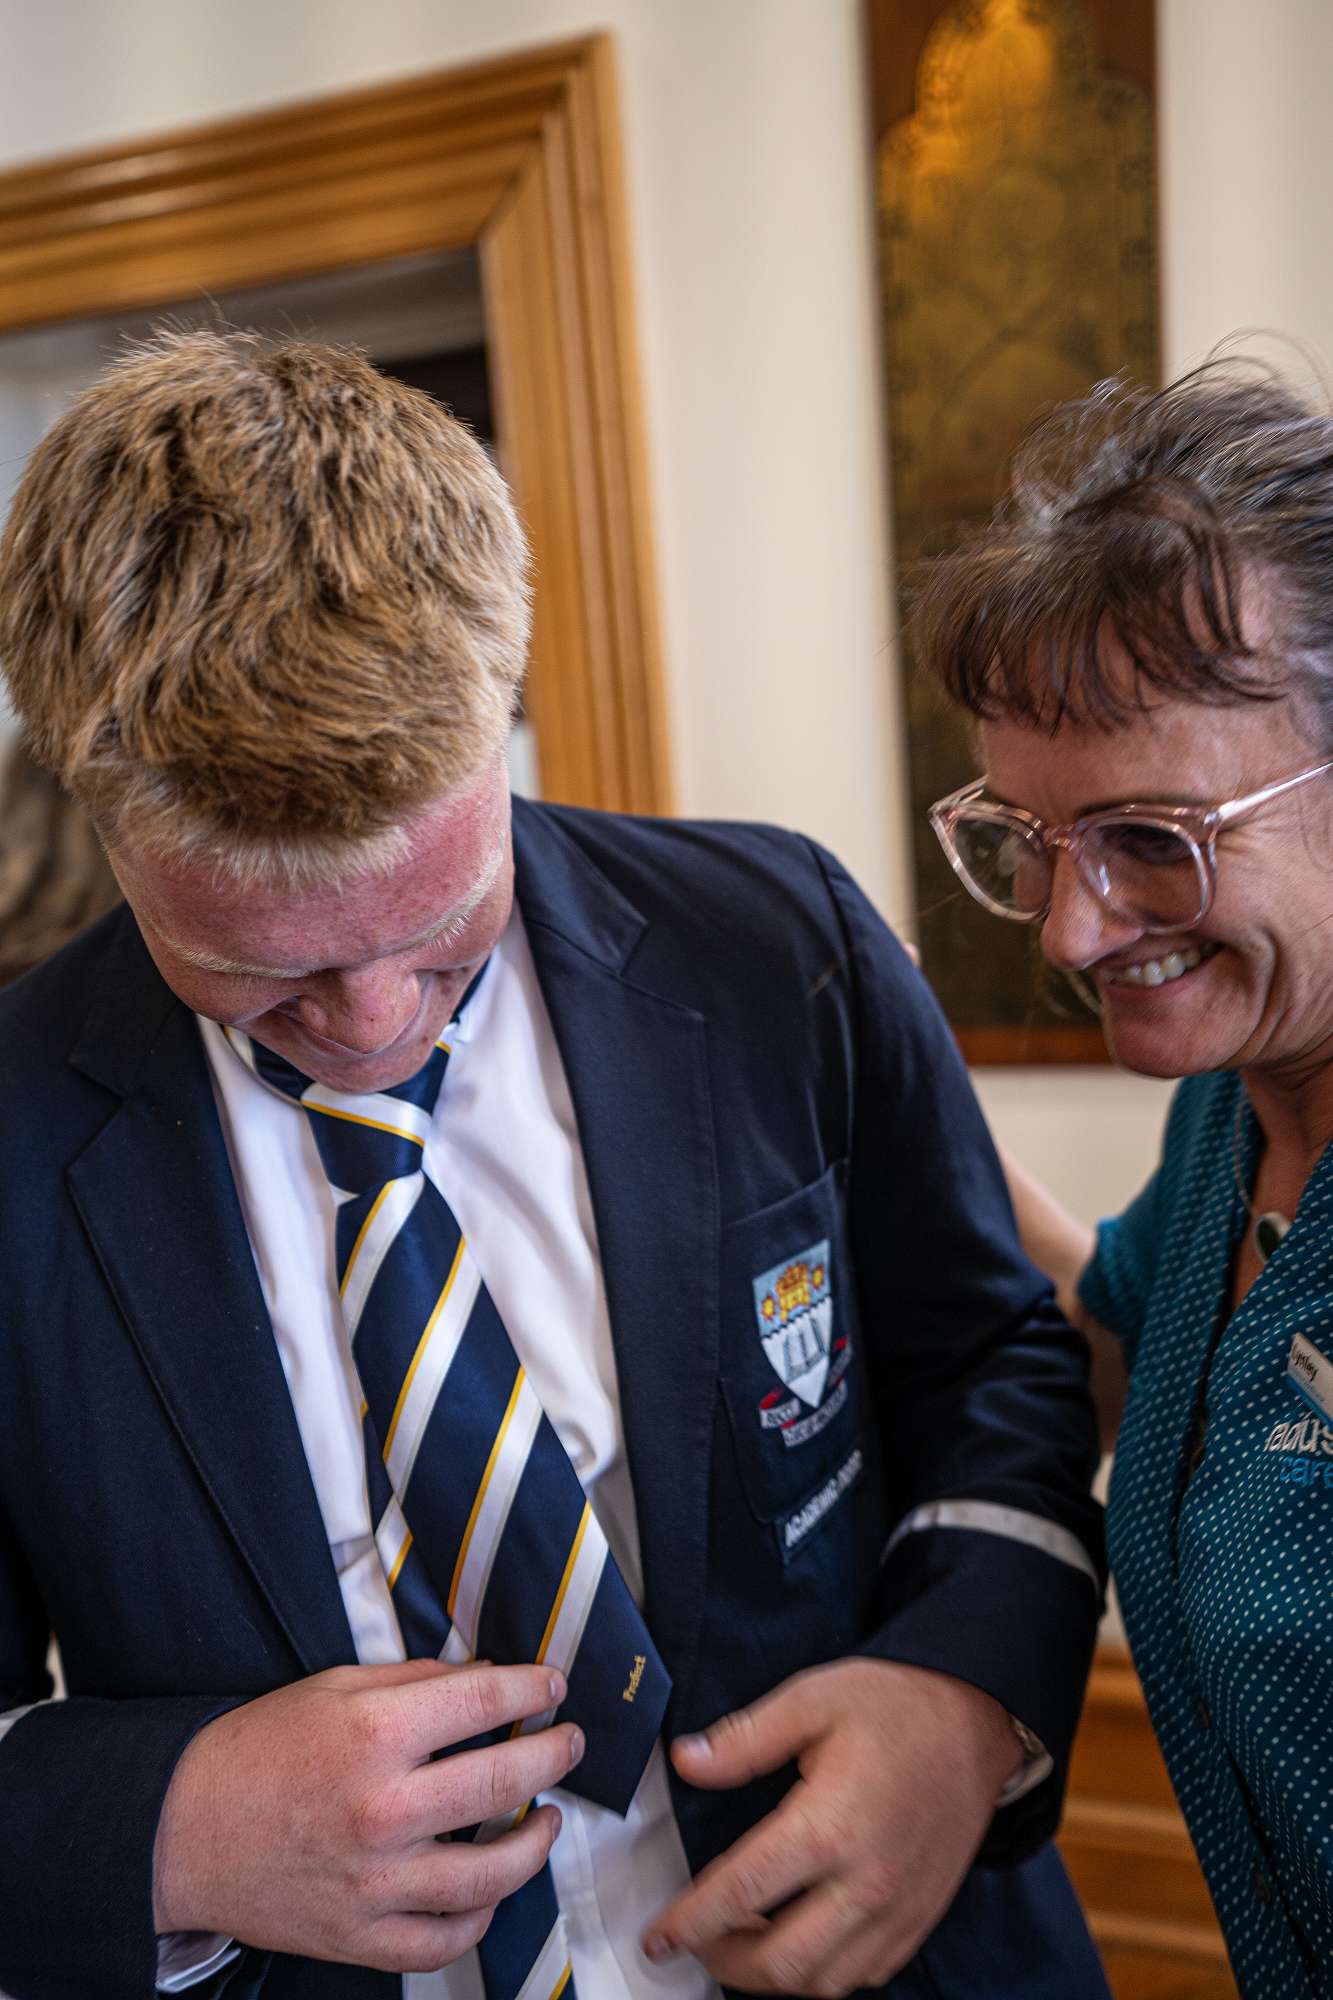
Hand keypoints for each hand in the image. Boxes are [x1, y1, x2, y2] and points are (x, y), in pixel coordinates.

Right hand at [153, 1658, 581, 1974]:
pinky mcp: (361, 1935)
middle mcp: (382, 1808)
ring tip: (547, 1818)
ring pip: (491, 1873)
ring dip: (535, 1841)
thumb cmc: (257, 1751)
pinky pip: (444, 1940)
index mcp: (373, 1734)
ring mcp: (375, 1881)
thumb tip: (486, 1680)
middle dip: (554, 1754)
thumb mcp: (334, 1687)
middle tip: (570, 1742)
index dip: (533, 1689)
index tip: (553, 1685)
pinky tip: (493, 1890)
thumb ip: (414, 1682)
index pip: (485, 1702)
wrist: (184, 1830)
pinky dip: (480, 1917)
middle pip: (504, 1780)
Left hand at [642, 1658, 1020, 1996]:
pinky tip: (801, 1943)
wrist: (978, 1721)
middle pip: (780, 1963)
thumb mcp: (813, 1699)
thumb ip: (745, 1739)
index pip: (741, 1894)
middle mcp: (866, 1883)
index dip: (690, 1922)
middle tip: (695, 1940)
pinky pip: (865, 1975)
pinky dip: (823, 1974)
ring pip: (823, 1982)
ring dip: (773, 1976)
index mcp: (829, 1826)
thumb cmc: (898, 1706)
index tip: (659, 1935)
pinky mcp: (920, 1918)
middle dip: (724, 1962)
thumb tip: (686, 1760)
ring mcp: (898, 1910)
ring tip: (741, 1941)